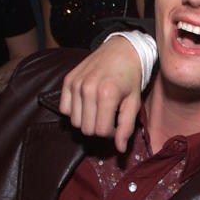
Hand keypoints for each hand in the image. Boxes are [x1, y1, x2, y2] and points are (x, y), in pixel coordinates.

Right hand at [59, 35, 142, 151]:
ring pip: (74, 121)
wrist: (122, 50)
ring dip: (87, 121)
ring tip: (99, 111)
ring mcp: (76, 84)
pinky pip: (64, 109)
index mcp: (107, 95)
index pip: (101, 131)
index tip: (117, 126)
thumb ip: (127, 127)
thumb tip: (120, 149)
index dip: (111, 134)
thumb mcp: (134, 102)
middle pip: (86, 129)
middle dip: (99, 129)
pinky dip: (75, 111)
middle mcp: (88, 89)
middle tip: (109, 119)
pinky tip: (87, 104)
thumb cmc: (131, 77)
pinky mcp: (68, 80)